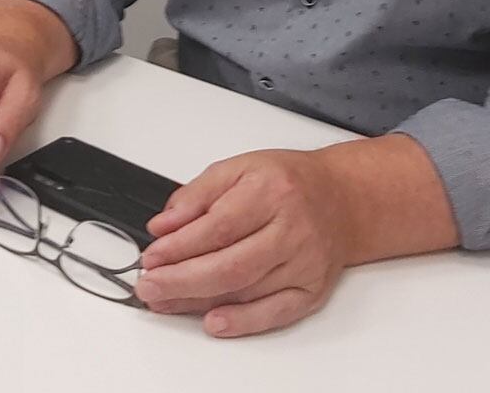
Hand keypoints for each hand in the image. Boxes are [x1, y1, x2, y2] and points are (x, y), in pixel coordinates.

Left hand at [134, 149, 350, 337]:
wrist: (340, 199)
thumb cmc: (286, 182)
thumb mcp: (237, 168)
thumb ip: (196, 196)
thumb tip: (163, 225)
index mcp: (269, 192)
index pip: (218, 227)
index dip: (179, 246)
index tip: (151, 256)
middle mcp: (291, 230)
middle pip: (230, 265)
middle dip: (181, 280)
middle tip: (149, 286)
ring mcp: (304, 264)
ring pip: (246, 291)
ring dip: (199, 301)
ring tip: (165, 300)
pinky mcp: (312, 290)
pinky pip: (275, 312)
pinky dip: (242, 321)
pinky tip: (213, 321)